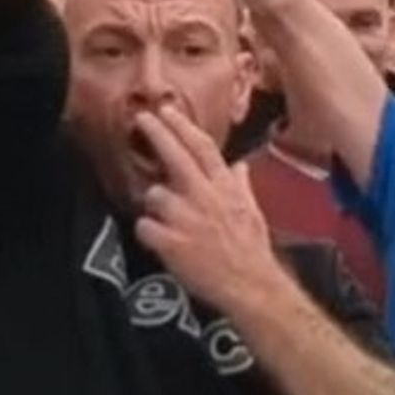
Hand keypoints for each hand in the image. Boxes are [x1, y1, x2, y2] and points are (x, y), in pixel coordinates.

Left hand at [135, 103, 279, 314]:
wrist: (249, 284)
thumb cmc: (252, 249)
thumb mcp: (253, 210)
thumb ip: (241, 185)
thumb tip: (239, 166)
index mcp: (225, 187)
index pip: (202, 147)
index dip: (182, 126)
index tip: (166, 110)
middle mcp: (204, 196)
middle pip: (175, 156)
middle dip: (157, 133)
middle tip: (141, 117)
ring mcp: (186, 218)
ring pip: (154, 195)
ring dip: (156, 205)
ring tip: (169, 222)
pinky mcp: (171, 242)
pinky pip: (144, 226)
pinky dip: (148, 232)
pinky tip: (159, 240)